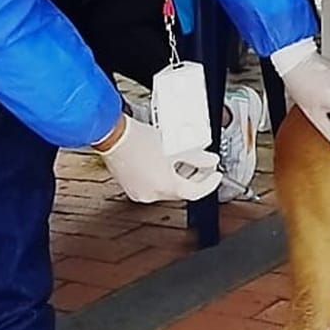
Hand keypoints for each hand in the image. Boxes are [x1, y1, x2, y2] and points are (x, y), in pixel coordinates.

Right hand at [94, 114, 222, 201]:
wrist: (113, 135)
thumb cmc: (138, 139)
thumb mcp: (176, 147)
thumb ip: (198, 157)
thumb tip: (211, 161)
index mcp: (165, 187)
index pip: (196, 192)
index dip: (209, 183)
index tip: (215, 175)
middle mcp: (152, 194)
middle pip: (181, 191)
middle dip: (195, 178)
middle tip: (204, 167)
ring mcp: (139, 192)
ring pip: (167, 189)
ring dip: (179, 177)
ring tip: (185, 161)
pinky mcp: (131, 187)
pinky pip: (153, 185)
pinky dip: (164, 177)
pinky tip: (166, 163)